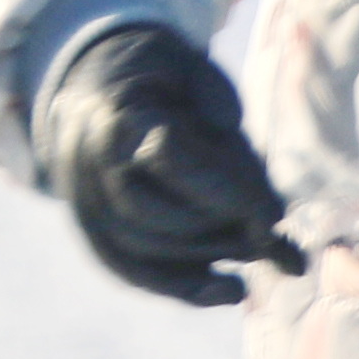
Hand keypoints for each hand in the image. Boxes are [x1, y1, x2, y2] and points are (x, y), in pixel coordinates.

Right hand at [26, 17, 304, 306]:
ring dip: (207, 259)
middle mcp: (87, 163)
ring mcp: (82, 201)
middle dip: (219, 232)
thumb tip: (235, 147)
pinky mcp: (91, 229)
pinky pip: (132, 270)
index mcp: (115, 113)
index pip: (169, 159)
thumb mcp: (191, 67)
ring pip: (141, 250)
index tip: (275, 213)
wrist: (89, 84)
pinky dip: (183, 287)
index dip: (225, 189)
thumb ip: (218, 104)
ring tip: (264, 253)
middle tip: (274, 234)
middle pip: (151, 215)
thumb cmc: (155, 74)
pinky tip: (233, 291)